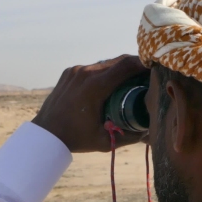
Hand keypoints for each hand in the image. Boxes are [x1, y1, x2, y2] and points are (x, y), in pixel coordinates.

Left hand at [32, 55, 149, 152]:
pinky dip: (105, 72)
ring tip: (131, 80)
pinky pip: (93, 67)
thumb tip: (150, 131)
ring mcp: (76, 70)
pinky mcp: (70, 71)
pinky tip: (110, 83)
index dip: (144, 64)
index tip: (156, 69)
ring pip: (106, 62)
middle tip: (148, 75)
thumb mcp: (105, 141)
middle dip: (135, 65)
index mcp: (95, 86)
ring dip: (120, 68)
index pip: (126, 65)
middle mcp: (85, 73)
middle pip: (118, 61)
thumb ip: (130, 136)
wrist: (45, 134)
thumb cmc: (76, 139)